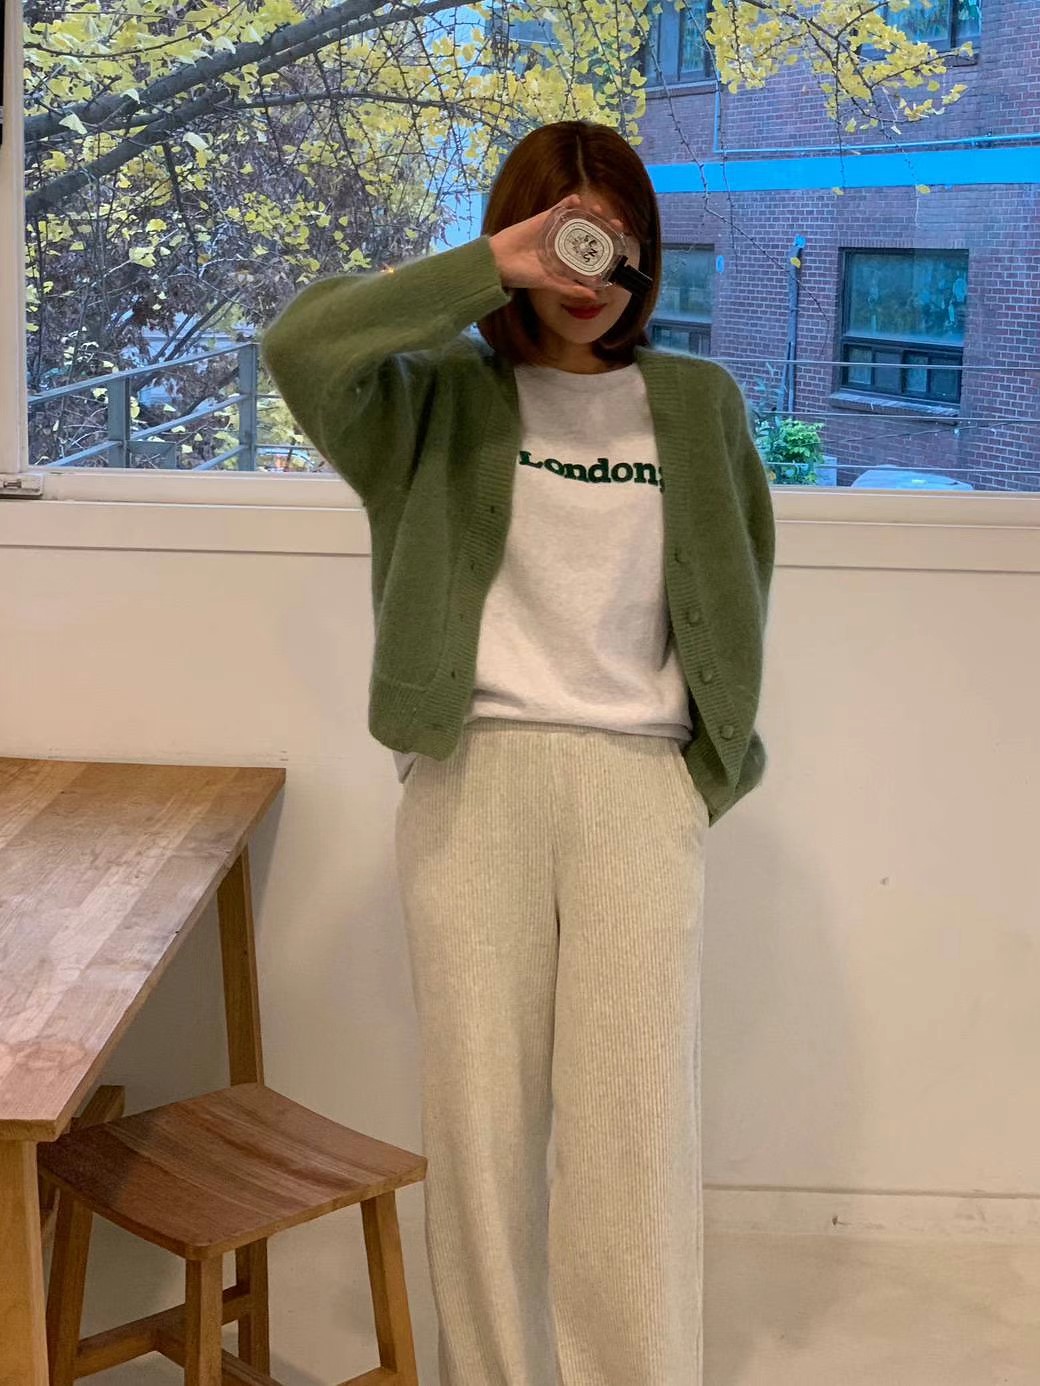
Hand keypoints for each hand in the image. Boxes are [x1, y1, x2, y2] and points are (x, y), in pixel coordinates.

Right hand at [488, 193, 627, 300]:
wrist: (499, 261)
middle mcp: (564, 244)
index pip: (592, 251)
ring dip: (589, 212)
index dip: (606, 245)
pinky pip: (558, 208)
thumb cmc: (523, 275)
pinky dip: (568, 203)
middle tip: (615, 222)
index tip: (619, 242)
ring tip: (598, 209)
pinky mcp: (543, 219)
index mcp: (568, 260)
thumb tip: (594, 297)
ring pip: (577, 218)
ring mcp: (555, 230)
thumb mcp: (550, 283)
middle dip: (603, 226)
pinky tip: (577, 200)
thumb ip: (570, 288)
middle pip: (589, 232)